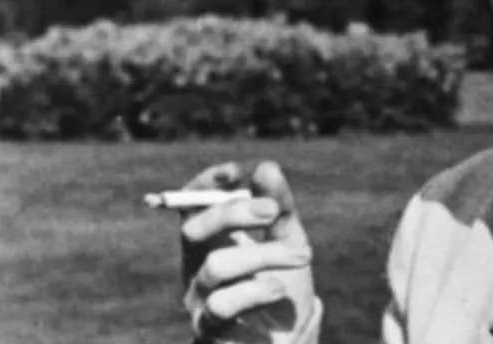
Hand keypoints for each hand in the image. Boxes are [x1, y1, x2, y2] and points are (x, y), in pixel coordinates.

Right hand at [180, 161, 316, 342]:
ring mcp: (198, 301)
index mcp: (209, 242)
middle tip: (273, 211)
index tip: (237, 172)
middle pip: (193, 229)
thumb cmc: (282, 285)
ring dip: (265, 254)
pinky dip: (257, 290)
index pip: (190, 205)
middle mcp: (195, 268)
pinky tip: (279, 289)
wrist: (290, 339)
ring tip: (302, 255)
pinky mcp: (208, 331)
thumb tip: (266, 166)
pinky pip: (223, 304)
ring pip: (217, 265)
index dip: (206, 184)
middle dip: (235, 214)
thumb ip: (279, 206)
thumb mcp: (288, 239)